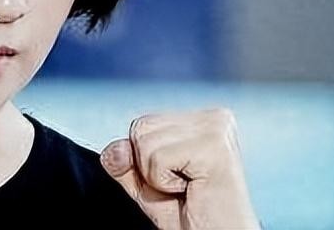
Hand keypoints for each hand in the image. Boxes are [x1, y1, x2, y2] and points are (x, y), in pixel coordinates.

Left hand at [100, 108, 259, 229]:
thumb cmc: (191, 215)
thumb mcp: (146, 183)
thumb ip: (125, 160)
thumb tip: (116, 148)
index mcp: (202, 120)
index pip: (142, 124)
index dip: (145, 160)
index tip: (178, 179)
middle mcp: (214, 118)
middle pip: (140, 127)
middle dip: (150, 166)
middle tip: (183, 186)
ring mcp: (217, 129)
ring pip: (145, 142)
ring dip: (158, 176)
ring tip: (189, 187)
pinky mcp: (215, 147)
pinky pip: (157, 158)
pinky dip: (165, 182)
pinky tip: (193, 189)